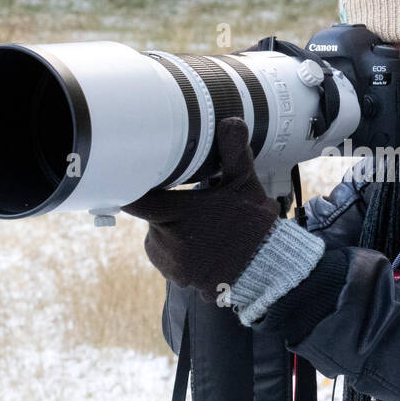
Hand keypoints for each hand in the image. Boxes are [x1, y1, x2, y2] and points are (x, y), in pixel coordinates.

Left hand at [122, 117, 279, 300]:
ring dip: (171, 233)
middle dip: (167, 210)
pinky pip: (170, 262)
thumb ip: (233, 151)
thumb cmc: (254, 225)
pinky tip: (204, 249)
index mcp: (175, 213)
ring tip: (202, 230)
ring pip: (159, 240)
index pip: (135, 200)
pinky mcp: (179, 280)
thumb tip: (231, 120)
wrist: (268, 269)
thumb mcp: (245, 183)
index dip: (131, 188)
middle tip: (194, 207)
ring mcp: (172, 263)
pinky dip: (180, 255)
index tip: (134, 179)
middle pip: (151, 218)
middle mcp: (167, 241)